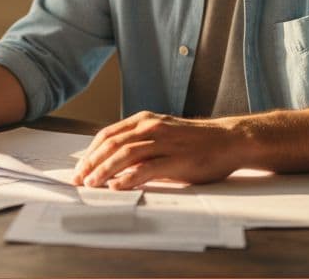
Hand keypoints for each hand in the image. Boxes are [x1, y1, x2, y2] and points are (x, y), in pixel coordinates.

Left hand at [71, 111, 250, 188]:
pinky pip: (147, 168)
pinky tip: (117, 186)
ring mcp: (164, 142)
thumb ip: (141, 144)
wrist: (229, 140)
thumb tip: (116, 164)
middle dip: (91, 163)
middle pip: (112, 144)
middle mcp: (151, 127)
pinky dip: (128, 178)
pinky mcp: (176, 159)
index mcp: (145, 120)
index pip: (108, 134)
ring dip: (104, 170)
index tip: (80, 167)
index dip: (90, 151)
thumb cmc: (196, 141)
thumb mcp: (163, 135)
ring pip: (124, 154)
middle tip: (79, 179)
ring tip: (92, 184)